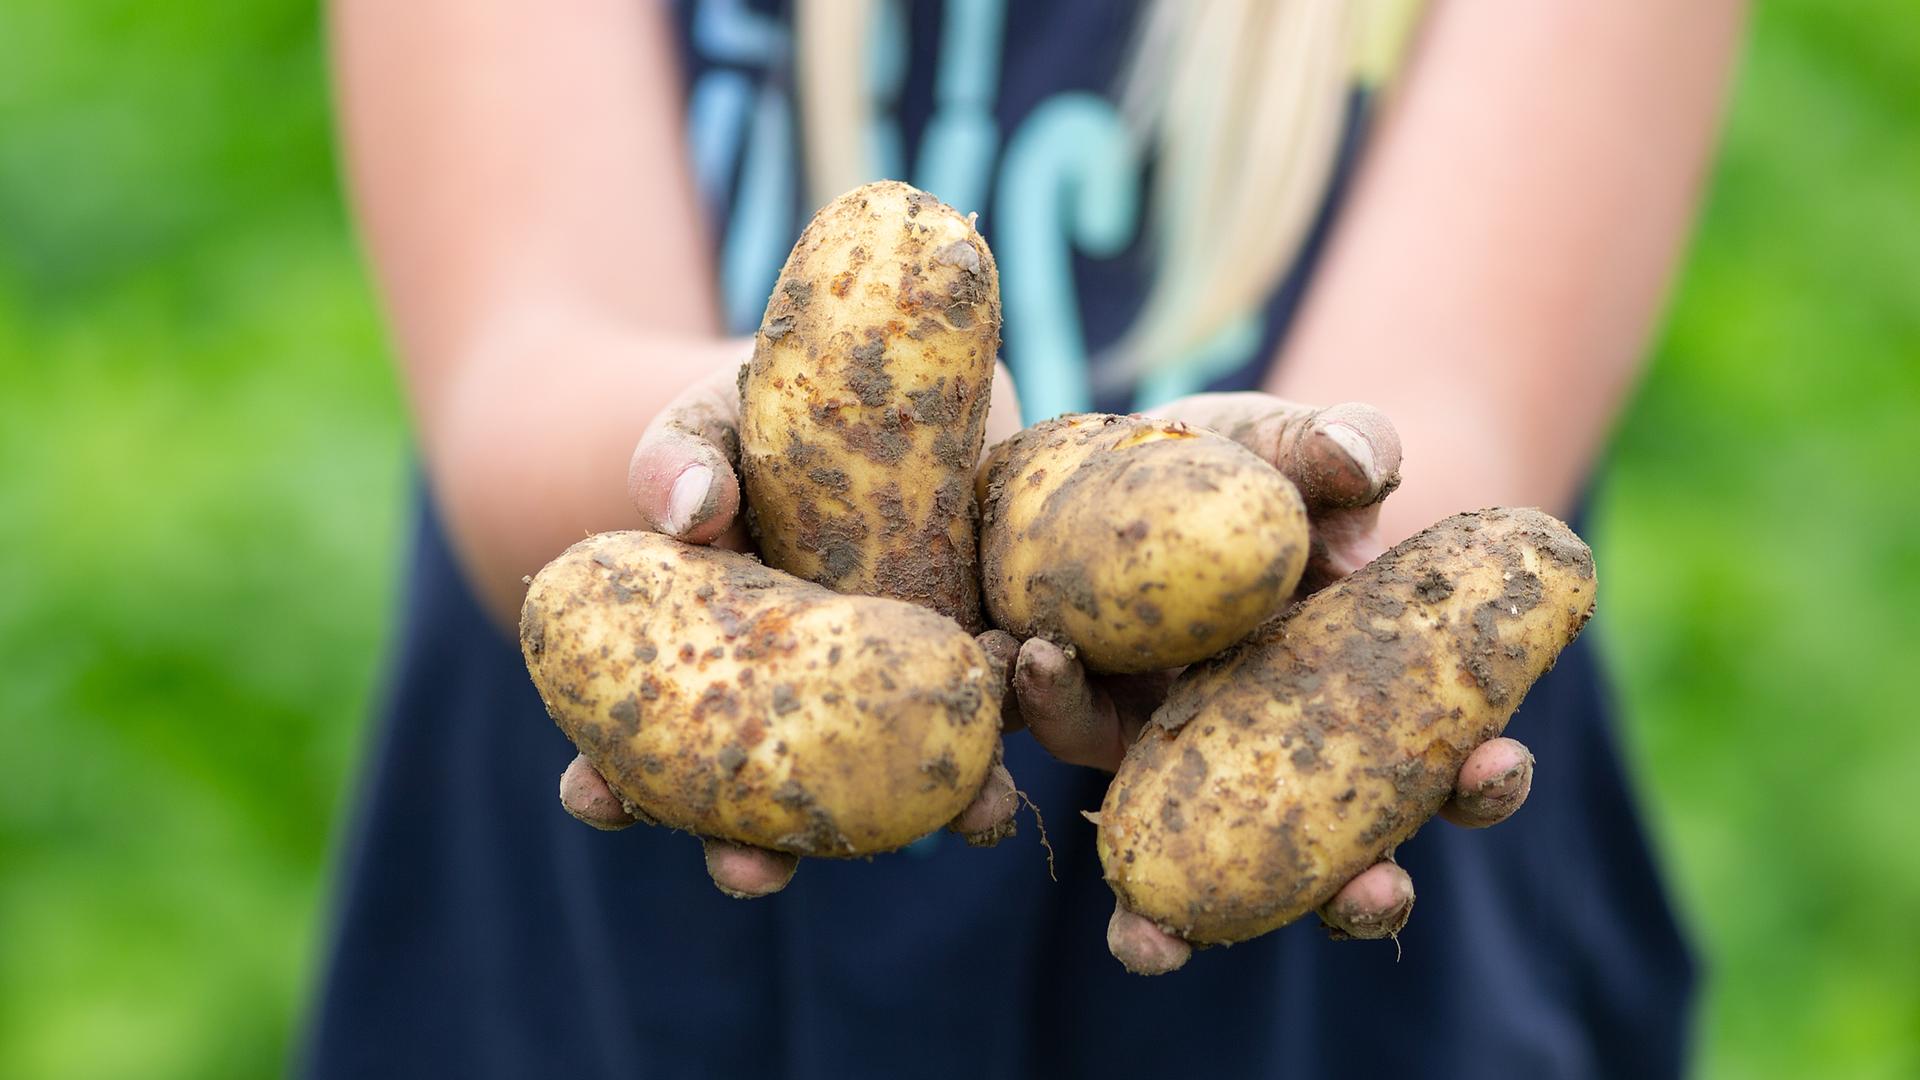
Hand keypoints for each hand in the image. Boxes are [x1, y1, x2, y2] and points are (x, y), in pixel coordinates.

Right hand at [556, 363, 1027, 897]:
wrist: (893, 391)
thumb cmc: (771, 418)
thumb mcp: (715, 424)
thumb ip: (685, 459)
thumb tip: (691, 509)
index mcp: (703, 668)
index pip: (637, 747)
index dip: (609, 781)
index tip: (587, 794)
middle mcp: (790, 708)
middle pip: (758, 802)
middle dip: (749, 851)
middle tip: (746, 873)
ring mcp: (881, 697)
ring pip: (886, 788)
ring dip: (913, 823)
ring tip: (926, 831)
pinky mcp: (969, 666)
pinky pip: (983, 721)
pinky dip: (995, 748)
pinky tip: (1002, 764)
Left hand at [1003, 392, 1537, 972]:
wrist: (1145, 451)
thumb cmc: (1262, 461)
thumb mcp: (1308, 445)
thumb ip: (1343, 446)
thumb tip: (1363, 460)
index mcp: (1369, 706)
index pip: (1450, 768)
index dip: (1483, 784)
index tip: (1498, 760)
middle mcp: (1284, 759)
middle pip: (1337, 861)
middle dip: (1359, 894)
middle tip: (1375, 893)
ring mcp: (1184, 754)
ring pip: (1194, 862)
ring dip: (1174, 917)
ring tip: (1151, 941)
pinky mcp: (1086, 707)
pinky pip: (1068, 729)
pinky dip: (1054, 712)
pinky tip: (1043, 665)